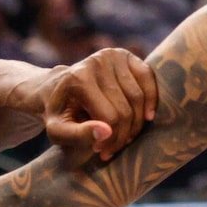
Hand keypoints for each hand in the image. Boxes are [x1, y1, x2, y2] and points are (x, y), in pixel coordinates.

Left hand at [41, 48, 157, 162]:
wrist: (55, 88)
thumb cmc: (58, 113)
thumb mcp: (57, 131)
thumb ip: (77, 135)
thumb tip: (106, 132)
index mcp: (79, 78)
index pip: (109, 117)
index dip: (110, 140)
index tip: (101, 151)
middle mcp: (97, 61)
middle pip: (125, 109)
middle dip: (123, 136)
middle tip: (113, 149)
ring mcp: (113, 55)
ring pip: (138, 98)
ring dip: (136, 124)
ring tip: (124, 137)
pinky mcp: (125, 55)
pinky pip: (148, 76)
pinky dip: (151, 98)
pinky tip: (147, 117)